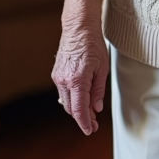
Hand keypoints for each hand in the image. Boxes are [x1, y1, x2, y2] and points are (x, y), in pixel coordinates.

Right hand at [52, 0, 108, 134]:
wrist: (78, 28)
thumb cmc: (93, 45)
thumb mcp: (102, 69)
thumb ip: (98, 91)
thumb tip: (96, 108)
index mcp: (77, 81)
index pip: (79, 110)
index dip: (84, 123)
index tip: (90, 131)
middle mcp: (64, 81)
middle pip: (71, 108)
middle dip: (82, 118)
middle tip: (93, 124)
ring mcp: (58, 77)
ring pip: (66, 101)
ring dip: (77, 109)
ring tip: (90, 113)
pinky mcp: (56, 74)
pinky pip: (63, 92)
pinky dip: (72, 99)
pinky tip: (81, 99)